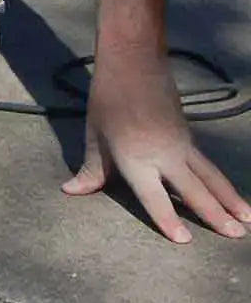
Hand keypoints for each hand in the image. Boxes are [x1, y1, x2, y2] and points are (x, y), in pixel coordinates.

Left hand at [62, 48, 250, 242]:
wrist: (133, 62)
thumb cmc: (107, 99)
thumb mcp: (94, 135)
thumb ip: (91, 169)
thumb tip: (70, 191)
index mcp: (134, 158)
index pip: (152, 195)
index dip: (166, 218)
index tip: (185, 240)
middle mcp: (163, 155)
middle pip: (194, 189)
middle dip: (215, 215)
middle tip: (237, 237)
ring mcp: (180, 145)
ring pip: (210, 177)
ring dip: (229, 199)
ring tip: (247, 221)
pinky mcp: (188, 136)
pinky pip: (208, 165)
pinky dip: (222, 182)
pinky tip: (232, 195)